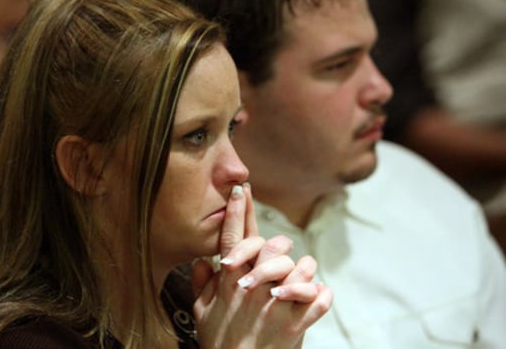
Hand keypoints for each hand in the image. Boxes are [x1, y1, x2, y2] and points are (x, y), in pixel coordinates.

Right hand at [192, 183, 332, 347]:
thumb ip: (201, 283)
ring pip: (302, 269)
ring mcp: (277, 306)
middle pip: (275, 246)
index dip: (237, 210)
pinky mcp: (296, 325)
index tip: (242, 189)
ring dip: (304, 270)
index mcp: (230, 282)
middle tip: (281, 250)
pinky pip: (320, 300)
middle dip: (280, 244)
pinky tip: (317, 296)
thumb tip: (204, 260)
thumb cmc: (218, 341)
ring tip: (302, 276)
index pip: (234, 237)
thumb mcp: (200, 312)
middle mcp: (255, 288)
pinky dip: (322, 296)